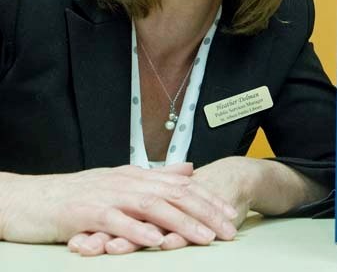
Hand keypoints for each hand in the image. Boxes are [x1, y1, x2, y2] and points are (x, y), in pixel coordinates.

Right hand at [67, 158, 255, 255]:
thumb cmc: (77, 194)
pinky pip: (117, 222)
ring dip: (181, 224)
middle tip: (228, 229)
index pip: (182, 186)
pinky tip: (156, 241)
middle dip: (206, 213)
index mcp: (138, 176)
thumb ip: (157, 176)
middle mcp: (128, 181)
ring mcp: (108, 195)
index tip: (230, 214)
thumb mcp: (123, 180)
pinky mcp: (87, 211)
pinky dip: (138, 231)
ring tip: (203, 237)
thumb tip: (190, 169)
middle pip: (175, 195)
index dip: (209, 199)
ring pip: (153, 207)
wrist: (32, 198)